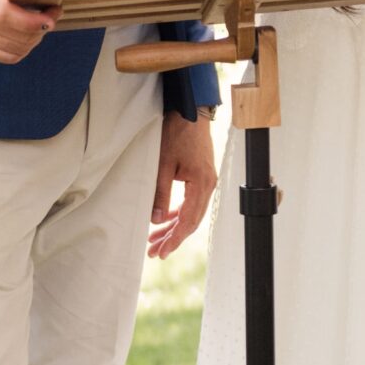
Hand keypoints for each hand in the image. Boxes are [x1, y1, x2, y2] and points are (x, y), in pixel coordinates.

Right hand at [0, 0, 60, 63]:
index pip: (4, 13)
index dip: (30, 22)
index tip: (50, 20)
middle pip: (14, 34)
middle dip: (39, 30)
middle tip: (52, 17)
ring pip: (16, 48)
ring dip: (34, 39)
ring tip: (40, 25)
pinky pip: (10, 57)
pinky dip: (25, 49)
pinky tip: (29, 36)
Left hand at [149, 113, 217, 258]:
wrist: (190, 112)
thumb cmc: (177, 133)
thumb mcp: (163, 164)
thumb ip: (160, 194)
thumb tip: (156, 220)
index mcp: (201, 184)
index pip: (188, 221)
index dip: (175, 239)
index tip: (161, 252)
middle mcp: (208, 186)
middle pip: (191, 221)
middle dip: (173, 238)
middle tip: (155, 252)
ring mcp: (207, 181)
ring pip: (191, 213)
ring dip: (174, 227)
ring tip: (156, 240)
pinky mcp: (202, 177)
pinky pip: (192, 202)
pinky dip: (179, 213)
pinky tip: (166, 220)